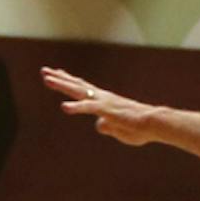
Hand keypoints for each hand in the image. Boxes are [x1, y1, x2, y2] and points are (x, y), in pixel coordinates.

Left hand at [41, 66, 159, 145]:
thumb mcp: (120, 130)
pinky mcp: (108, 111)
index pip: (84, 88)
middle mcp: (103, 97)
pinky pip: (89, 108)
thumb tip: (99, 125)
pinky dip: (76, 108)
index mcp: (106, 100)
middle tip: (44, 71)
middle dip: (60, 78)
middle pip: (77, 85)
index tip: (58, 73)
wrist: (155, 123)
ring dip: (62, 85)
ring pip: (79, 91)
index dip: (70, 81)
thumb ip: (108, 126)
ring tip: (46, 79)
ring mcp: (104, 102)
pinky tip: (64, 108)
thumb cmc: (141, 127)